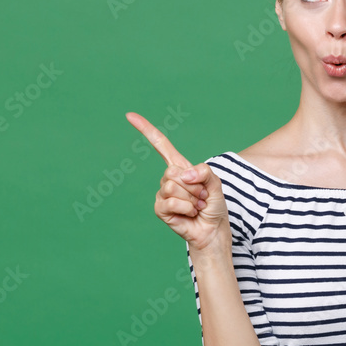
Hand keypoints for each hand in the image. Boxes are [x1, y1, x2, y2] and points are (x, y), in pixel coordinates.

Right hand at [125, 112, 229, 250]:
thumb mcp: (215, 182)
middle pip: (173, 171)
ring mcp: (162, 193)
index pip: (161, 145)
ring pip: (172, 187)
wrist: (212, 229)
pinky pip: (170, 202)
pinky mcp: (160, 209)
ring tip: (196, 205)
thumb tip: (183, 175)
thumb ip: (203, 172)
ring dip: (192, 198)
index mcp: (180, 166)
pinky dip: (186, 208)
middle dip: (194, 185)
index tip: (129, 115)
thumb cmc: (213, 205)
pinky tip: (189, 213)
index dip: (146, 130)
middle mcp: (168, 178)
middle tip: (201, 196)